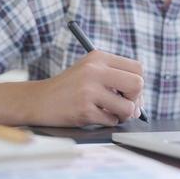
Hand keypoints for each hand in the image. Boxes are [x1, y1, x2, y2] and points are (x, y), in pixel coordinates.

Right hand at [28, 50, 143, 126]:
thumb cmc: (70, 87)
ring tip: (111, 112)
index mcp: (99, 57)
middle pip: (137, 84)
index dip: (138, 83)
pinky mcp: (84, 110)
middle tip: (125, 104)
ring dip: (123, 114)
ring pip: (128, 107)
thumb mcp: (91, 70)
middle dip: (136, 99)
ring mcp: (88, 90)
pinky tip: (97, 115)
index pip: (137, 68)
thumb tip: (141, 102)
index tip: (130, 92)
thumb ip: (116, 78)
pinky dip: (109, 121)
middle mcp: (94, 70)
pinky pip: (112, 120)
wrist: (38, 100)